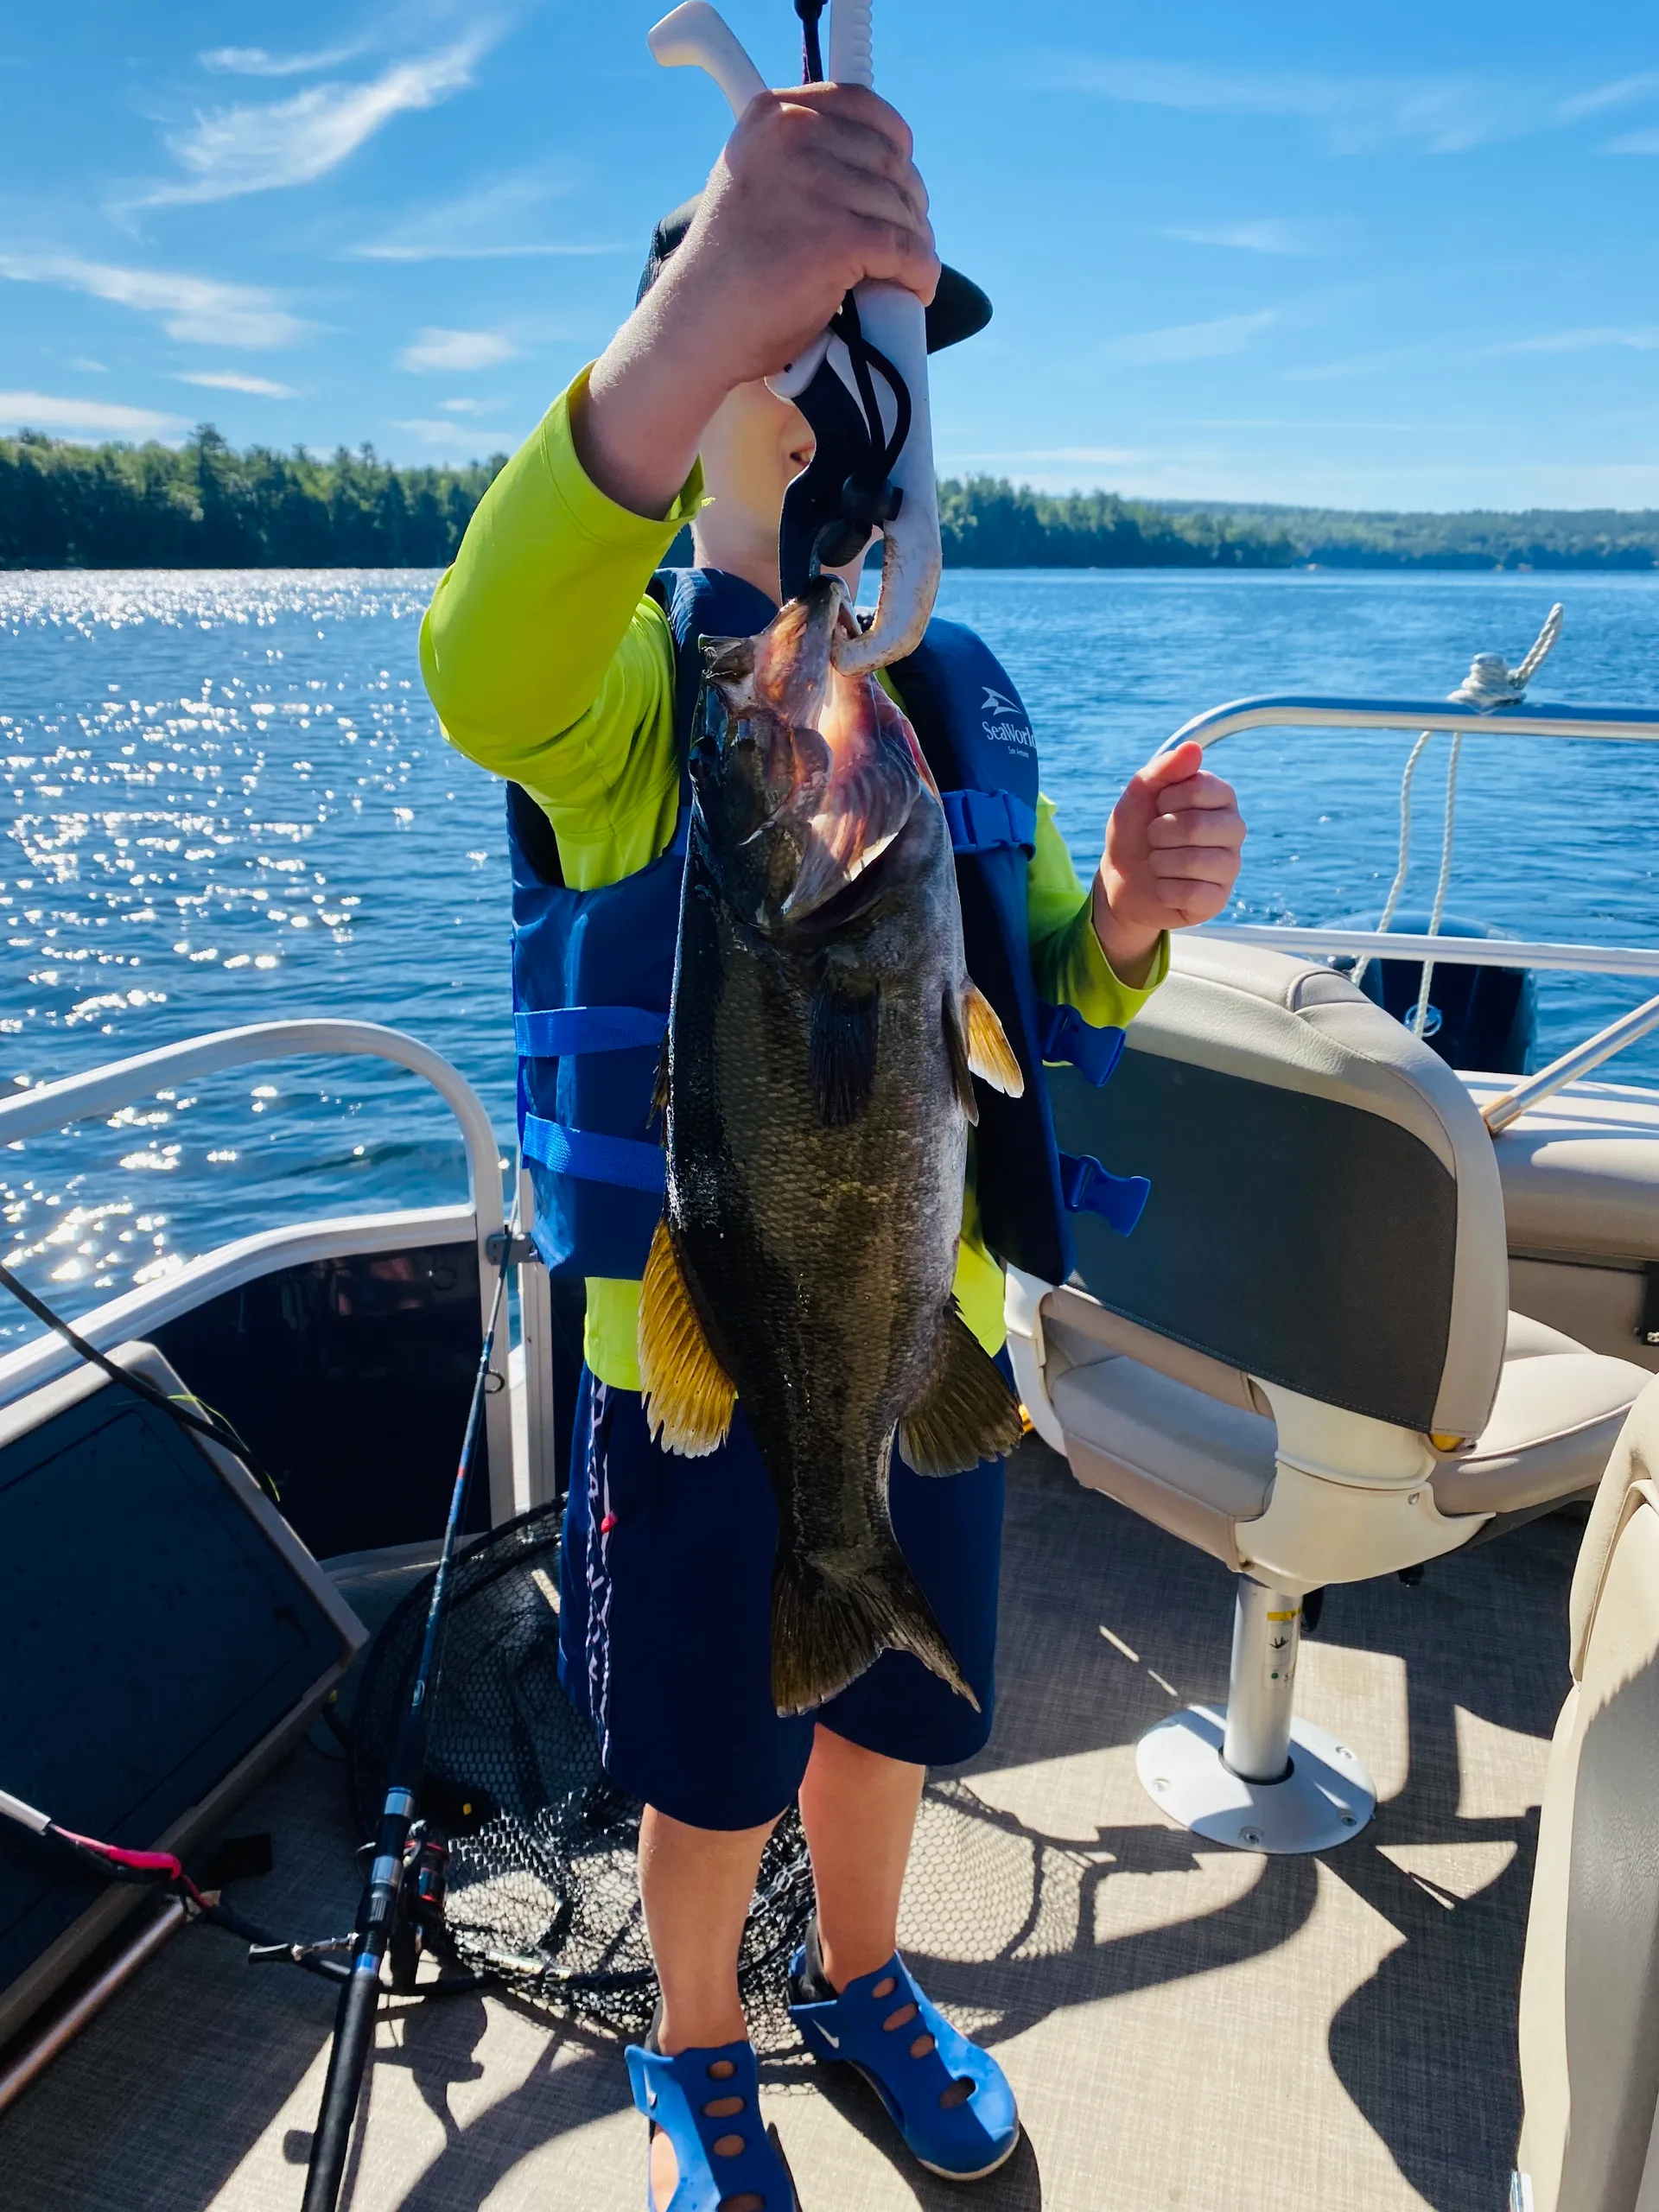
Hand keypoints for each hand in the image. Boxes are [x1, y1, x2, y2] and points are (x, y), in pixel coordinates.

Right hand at [577, 85, 937, 519]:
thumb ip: (796, 159)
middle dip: (909, 204)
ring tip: (907, 271)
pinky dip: (920, 273)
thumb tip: (870, 167)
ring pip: (902, 208)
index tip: (899, 177)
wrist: (697, 324)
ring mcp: (818, 185)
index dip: (894, 144)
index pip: (862, 105)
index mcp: (773, 116)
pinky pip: (906, 250)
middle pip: (890, 160)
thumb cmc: (727, 268)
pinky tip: (916, 288)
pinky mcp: (839, 236)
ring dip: (916, 244)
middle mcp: (795, 136)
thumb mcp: (753, 181)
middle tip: (906, 239)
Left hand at [1092, 740, 1245, 983]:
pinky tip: (1164, 887)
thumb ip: (1163, 770)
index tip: (1158, 807)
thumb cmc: (1135, 831)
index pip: (1199, 787)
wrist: (1122, 879)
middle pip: (1197, 826)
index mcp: (1221, 797)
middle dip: (1159, 833)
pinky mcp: (1218, 899)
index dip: (1166, 799)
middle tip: (1154, 838)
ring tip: (1159, 862)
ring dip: (1159, 862)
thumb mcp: (1138, 796)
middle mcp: (1233, 829)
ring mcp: (1230, 866)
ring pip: (1193, 862)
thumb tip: (1193, 748)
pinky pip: (1190, 893)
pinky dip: (1163, 890)